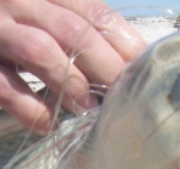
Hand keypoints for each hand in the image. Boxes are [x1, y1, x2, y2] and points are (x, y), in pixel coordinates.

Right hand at [0, 0, 144, 132]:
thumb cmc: (17, 32)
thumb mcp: (47, 18)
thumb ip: (82, 33)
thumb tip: (133, 69)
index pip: (94, 12)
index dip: (125, 45)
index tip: (145, 74)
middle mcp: (19, 2)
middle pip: (73, 32)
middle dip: (106, 69)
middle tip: (123, 100)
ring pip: (40, 51)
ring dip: (73, 85)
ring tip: (90, 110)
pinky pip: (7, 87)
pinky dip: (34, 110)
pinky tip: (50, 125)